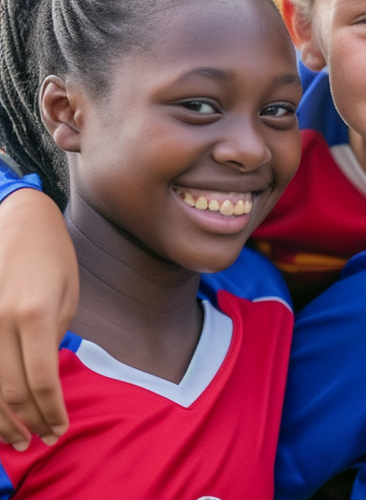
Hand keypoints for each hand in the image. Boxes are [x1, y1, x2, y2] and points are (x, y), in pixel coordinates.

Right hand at [0, 189, 75, 449]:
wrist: (15, 218)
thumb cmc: (50, 256)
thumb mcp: (66, 296)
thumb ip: (53, 340)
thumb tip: (43, 382)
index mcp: (32, 314)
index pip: (40, 381)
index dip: (50, 411)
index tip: (60, 428)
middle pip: (7, 390)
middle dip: (26, 421)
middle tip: (41, 440)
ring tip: (15, 438)